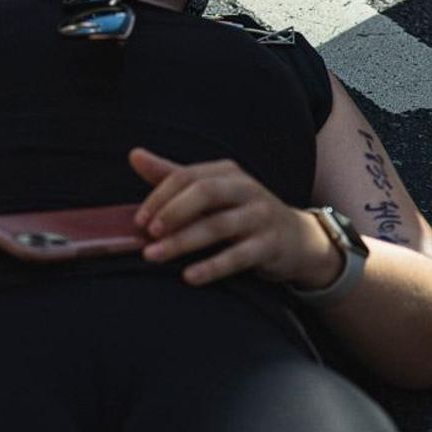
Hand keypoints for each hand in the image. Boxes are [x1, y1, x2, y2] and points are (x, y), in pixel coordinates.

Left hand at [129, 148, 340, 287]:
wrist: (297, 239)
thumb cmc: (242, 213)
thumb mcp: (211, 191)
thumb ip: (172, 175)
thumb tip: (134, 155)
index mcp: (226, 172)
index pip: (187, 176)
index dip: (160, 196)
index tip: (138, 220)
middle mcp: (245, 188)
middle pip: (204, 192)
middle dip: (172, 212)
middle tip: (148, 233)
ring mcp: (260, 215)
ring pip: (218, 226)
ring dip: (182, 242)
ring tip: (154, 257)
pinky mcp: (270, 244)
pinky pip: (239, 256)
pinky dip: (212, 266)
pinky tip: (189, 276)